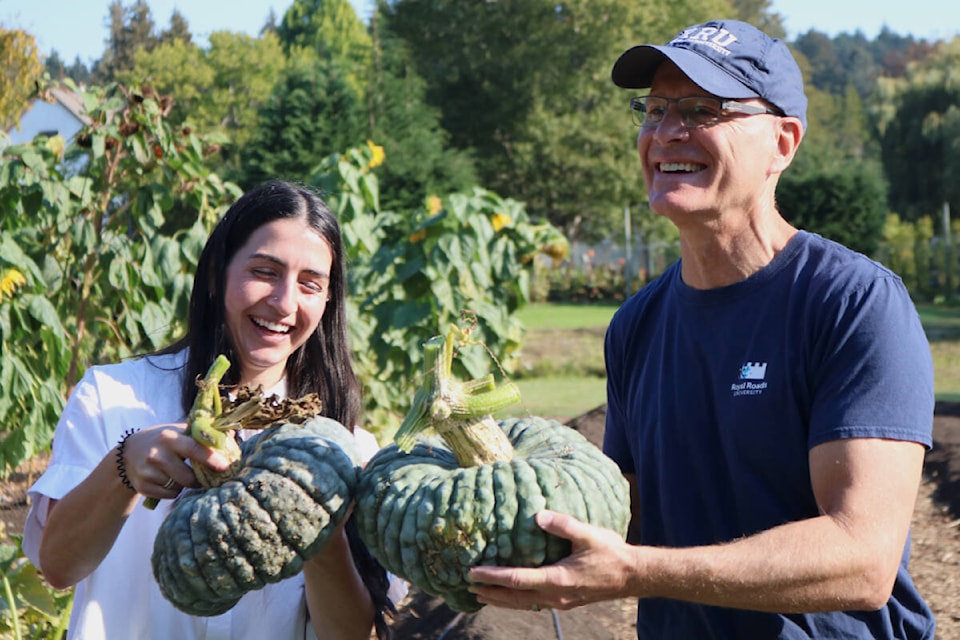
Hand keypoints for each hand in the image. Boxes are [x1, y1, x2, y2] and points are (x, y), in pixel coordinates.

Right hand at [120, 424, 231, 497]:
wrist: (126, 454)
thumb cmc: (162, 440)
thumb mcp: (178, 431)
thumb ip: (202, 433)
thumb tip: (232, 434)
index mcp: (169, 438)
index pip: (193, 448)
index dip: (210, 458)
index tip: (225, 466)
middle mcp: (157, 455)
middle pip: (188, 477)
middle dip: (199, 479)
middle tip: (204, 477)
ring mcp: (148, 472)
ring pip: (179, 487)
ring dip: (185, 484)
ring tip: (179, 473)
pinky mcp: (143, 487)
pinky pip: (170, 495)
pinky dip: (174, 491)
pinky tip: (169, 480)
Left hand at [468, 510, 636, 610]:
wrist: (633, 576)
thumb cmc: (611, 553)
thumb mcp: (589, 534)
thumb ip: (563, 525)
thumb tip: (538, 516)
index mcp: (558, 579)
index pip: (517, 579)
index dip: (493, 576)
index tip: (473, 572)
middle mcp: (555, 595)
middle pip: (514, 598)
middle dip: (491, 592)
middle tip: (469, 586)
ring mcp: (560, 601)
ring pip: (523, 604)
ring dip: (501, 600)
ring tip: (482, 595)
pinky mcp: (565, 601)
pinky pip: (533, 604)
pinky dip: (516, 601)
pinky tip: (511, 596)